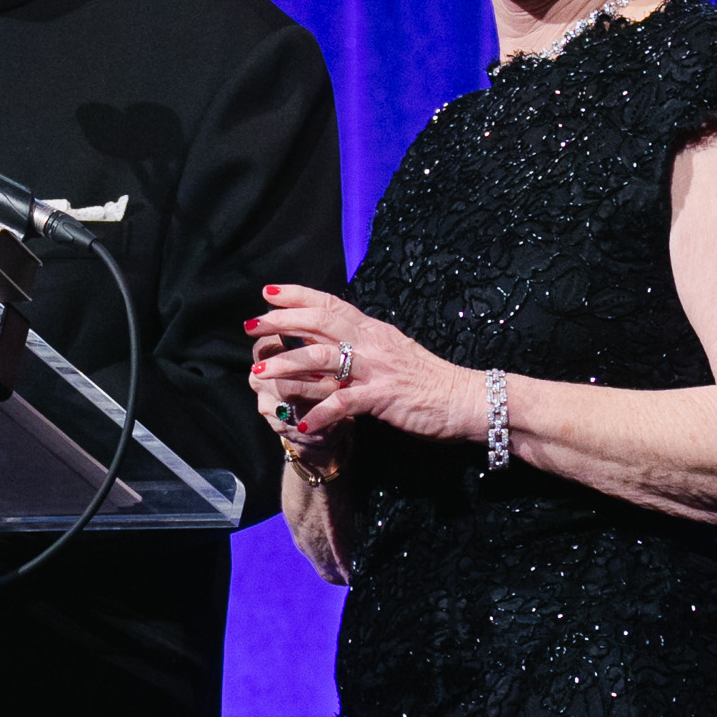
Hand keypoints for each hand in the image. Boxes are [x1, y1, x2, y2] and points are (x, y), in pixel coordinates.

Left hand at [244, 286, 480, 450]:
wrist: (465, 398)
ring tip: (260, 370)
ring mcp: (377, 368)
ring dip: (288, 363)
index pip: (329, 304)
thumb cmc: (428, 379)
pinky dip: (321, 413)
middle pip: (319, 322)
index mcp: (372, 330)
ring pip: (323, 357)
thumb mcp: (392, 352)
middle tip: (251, 325)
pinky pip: (344, 402)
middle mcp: (372, 342)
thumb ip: (362, 344)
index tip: (267, 293)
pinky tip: (301, 423)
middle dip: (281, 322)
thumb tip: (332, 336)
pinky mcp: (383, 396)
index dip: (296, 295)